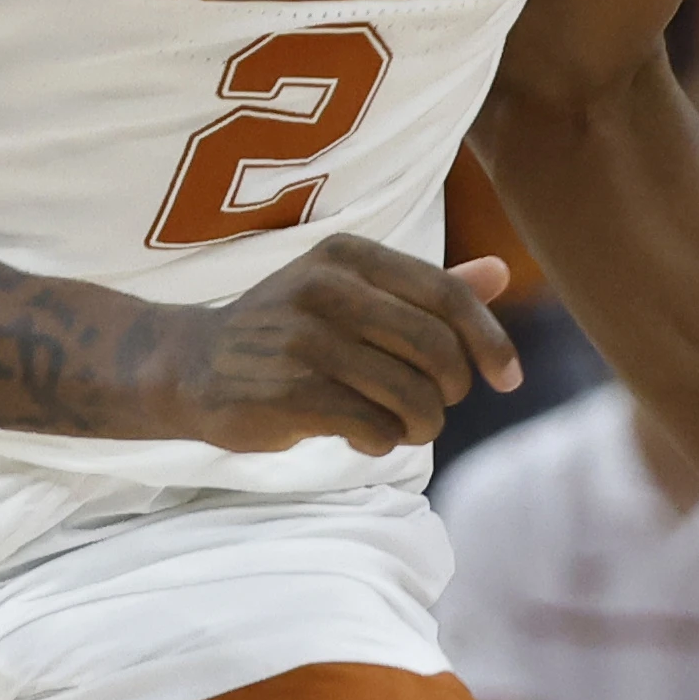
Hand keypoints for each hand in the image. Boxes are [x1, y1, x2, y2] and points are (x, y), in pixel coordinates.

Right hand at [140, 242, 520, 455]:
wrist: (189, 366)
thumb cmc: (285, 330)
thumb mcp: (348, 291)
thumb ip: (423, 288)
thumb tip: (502, 273)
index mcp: (347, 255)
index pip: (447, 297)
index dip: (490, 342)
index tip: (509, 379)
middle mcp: (325, 288)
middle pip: (438, 351)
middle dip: (451, 391)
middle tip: (434, 407)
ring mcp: (304, 342)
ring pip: (412, 397)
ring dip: (420, 426)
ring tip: (400, 428)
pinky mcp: (289, 393)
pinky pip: (374, 429)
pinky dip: (383, 443)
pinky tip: (364, 439)